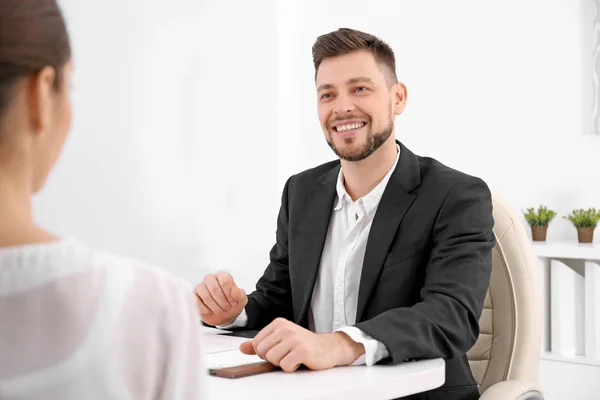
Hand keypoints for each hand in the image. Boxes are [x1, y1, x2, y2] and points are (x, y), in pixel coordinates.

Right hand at [194, 271, 247, 326]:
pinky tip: (211, 311)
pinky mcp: (194, 296)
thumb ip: (240, 294)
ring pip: (206, 296)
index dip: (230, 294)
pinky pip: (197, 303)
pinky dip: (206, 310)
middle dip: (222, 302)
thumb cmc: (232, 304)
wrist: (224, 315)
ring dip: (215, 307)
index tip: (234, 302)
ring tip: (220, 310)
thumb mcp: (241, 300)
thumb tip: (234, 292)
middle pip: (214, 288)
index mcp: (222, 275)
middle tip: (227, 308)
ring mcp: (200, 287)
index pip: (225, 280)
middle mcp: (210, 278)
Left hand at [239, 318, 364, 371]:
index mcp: (278, 323)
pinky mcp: (302, 350)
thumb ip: (260, 344)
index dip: (265, 353)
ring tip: (293, 357)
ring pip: (273, 359)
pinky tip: (300, 361)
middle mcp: (285, 328)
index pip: (256, 343)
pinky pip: (285, 366)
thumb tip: (242, 348)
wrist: (327, 348)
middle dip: (273, 358)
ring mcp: (294, 338)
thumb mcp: (280, 341)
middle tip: (287, 354)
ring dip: (283, 363)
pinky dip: (292, 367)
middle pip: (263, 352)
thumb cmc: (303, 345)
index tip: (278, 350)